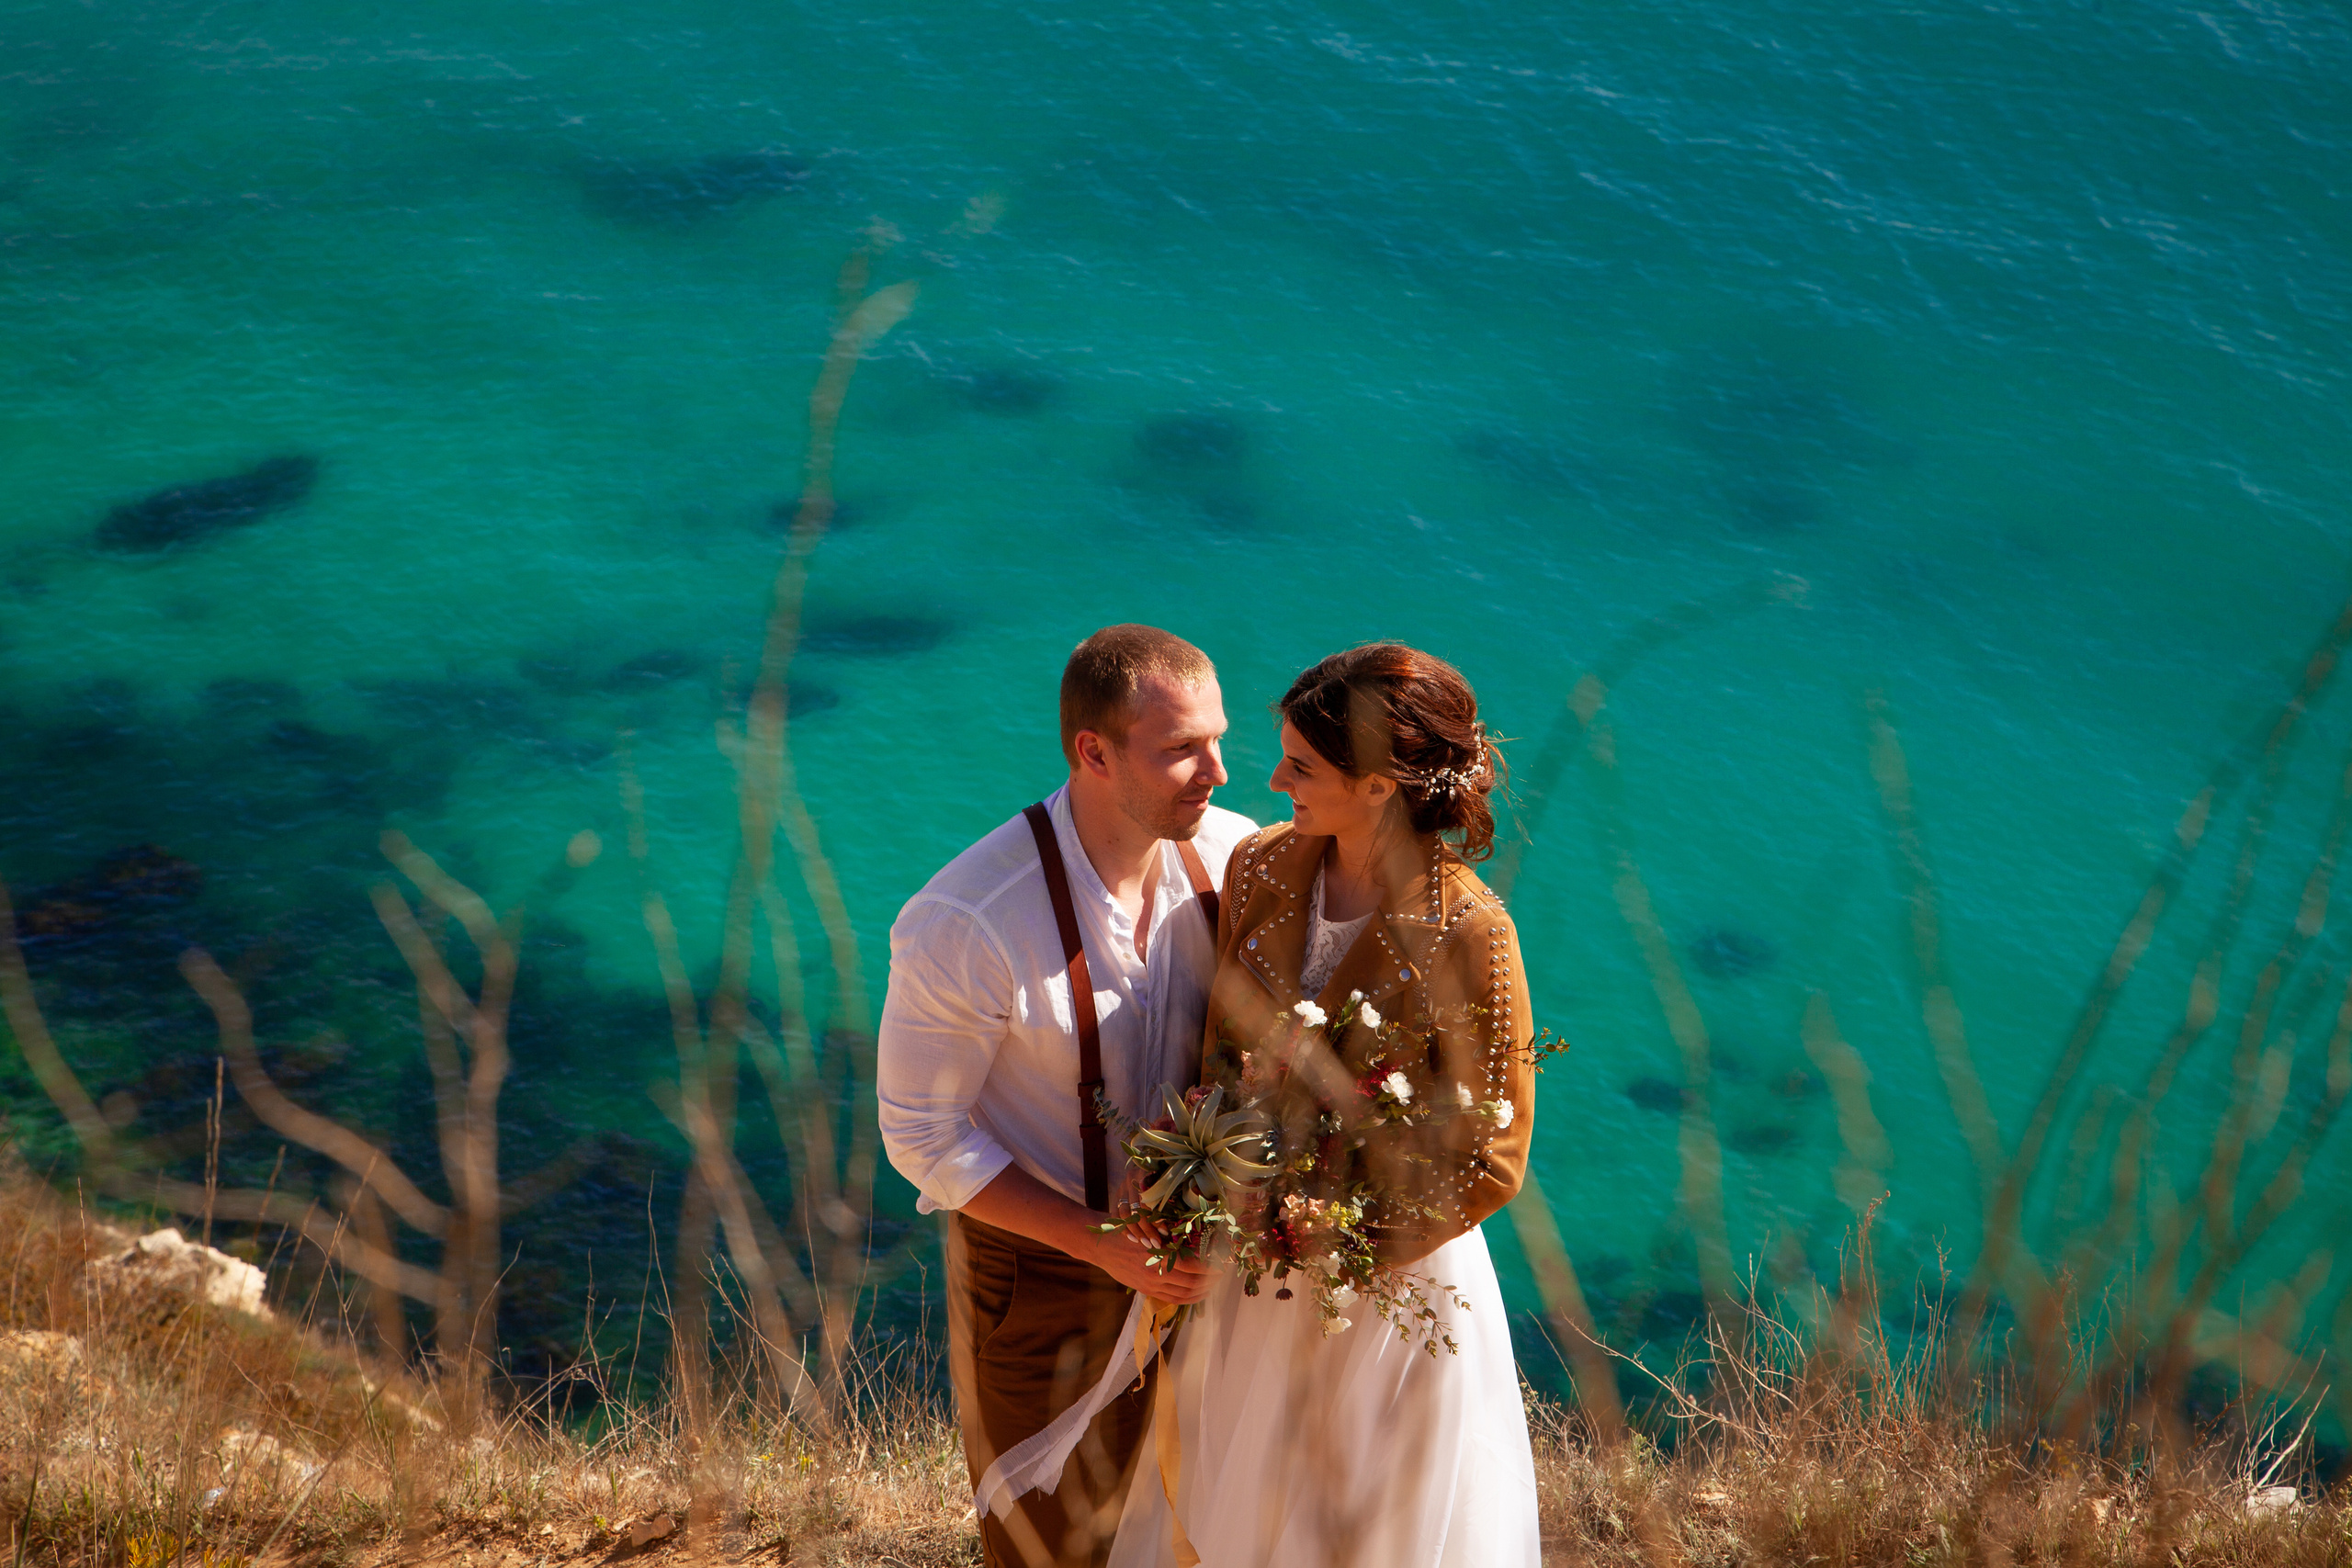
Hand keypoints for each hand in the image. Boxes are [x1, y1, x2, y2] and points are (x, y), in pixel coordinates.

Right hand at [1089, 1226, 1211, 1305]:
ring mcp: (1151, 1285)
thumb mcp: (1152, 1230)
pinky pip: (1172, 1299)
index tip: (1222, 1262)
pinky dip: (1188, 1298)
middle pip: (1193, 1283)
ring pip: (1184, 1294)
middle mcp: (1157, 1274)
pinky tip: (1197, 1294)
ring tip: (1212, 1284)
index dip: (1211, 1267)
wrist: (1102, 1245)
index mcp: (1160, 1256)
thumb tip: (1197, 1248)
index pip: (1194, 1266)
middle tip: (1221, 1273)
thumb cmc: (1128, 1231)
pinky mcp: (1146, 1291)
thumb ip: (1172, 1243)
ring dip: (1202, 1291)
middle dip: (1211, 1280)